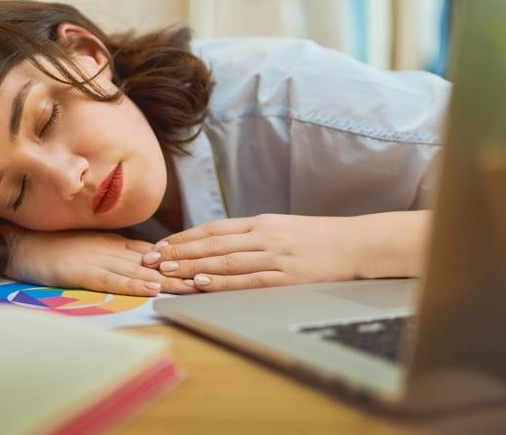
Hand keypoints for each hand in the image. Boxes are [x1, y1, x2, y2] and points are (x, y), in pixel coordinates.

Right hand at [4, 228, 197, 295]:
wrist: (22, 242)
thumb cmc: (55, 244)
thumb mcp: (93, 245)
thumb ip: (118, 252)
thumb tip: (147, 260)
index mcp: (117, 244)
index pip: (157, 253)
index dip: (183, 261)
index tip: (207, 267)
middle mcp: (113, 249)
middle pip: (156, 262)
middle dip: (184, 272)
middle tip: (211, 278)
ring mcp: (99, 259)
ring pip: (140, 270)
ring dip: (168, 280)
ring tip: (192, 287)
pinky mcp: (84, 271)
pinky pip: (113, 279)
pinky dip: (134, 284)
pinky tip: (152, 288)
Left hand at [142, 213, 422, 291]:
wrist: (355, 244)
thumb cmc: (316, 237)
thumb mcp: (281, 227)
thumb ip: (251, 235)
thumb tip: (218, 244)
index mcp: (260, 222)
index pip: (213, 229)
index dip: (184, 238)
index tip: (159, 246)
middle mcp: (263, 236)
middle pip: (212, 244)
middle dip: (178, 252)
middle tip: (150, 259)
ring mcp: (274, 256)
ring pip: (224, 261)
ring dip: (192, 267)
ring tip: (166, 271)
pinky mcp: (285, 276)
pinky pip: (247, 280)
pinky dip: (222, 282)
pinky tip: (201, 283)